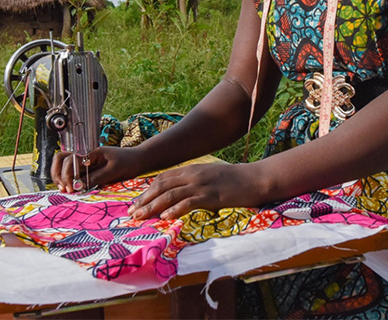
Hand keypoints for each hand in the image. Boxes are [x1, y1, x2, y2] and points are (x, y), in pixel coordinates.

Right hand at [51, 146, 142, 192]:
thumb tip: (77, 186)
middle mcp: (86, 158)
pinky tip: (71, 191)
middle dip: (59, 174)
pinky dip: (70, 183)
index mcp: (91, 153)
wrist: (140, 161)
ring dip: (61, 178)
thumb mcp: (114, 170)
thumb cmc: (129, 162)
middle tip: (65, 189)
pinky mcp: (90, 173)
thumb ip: (96, 177)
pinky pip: (75, 176)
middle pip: (62, 161)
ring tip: (66, 190)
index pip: (69, 159)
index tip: (72, 187)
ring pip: (66, 168)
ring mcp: (87, 165)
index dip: (67, 174)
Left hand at [127, 162, 262, 220]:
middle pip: (162, 186)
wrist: (255, 178)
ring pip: (170, 194)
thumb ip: (195, 183)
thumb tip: (181, 196)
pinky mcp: (210, 195)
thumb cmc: (235, 180)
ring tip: (141, 217)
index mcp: (192, 169)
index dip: (148, 190)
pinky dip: (175, 210)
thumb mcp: (211, 177)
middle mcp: (193, 174)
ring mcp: (201, 184)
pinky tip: (165, 218)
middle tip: (132, 213)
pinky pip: (188, 202)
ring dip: (153, 206)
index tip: (137, 202)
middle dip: (145, 199)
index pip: (163, 178)